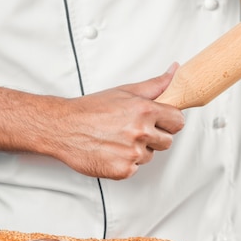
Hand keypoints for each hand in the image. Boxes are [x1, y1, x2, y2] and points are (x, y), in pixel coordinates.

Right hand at [53, 66, 184, 179]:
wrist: (62, 127)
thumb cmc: (91, 109)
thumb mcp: (125, 91)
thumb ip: (155, 85)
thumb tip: (174, 71)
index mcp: (145, 111)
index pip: (178, 121)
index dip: (169, 122)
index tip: (159, 122)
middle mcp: (141, 132)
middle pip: (167, 141)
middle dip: (154, 137)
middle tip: (133, 130)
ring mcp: (132, 153)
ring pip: (150, 155)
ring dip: (138, 150)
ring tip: (118, 139)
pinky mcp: (123, 170)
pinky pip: (135, 168)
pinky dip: (125, 163)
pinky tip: (112, 151)